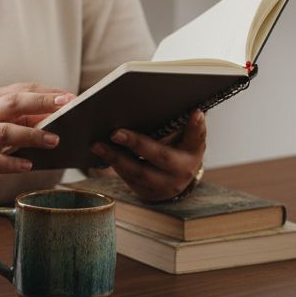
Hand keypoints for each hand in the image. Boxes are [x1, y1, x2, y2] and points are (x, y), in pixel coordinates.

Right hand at [0, 83, 75, 185]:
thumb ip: (16, 116)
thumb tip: (50, 117)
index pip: (20, 90)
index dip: (45, 92)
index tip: (69, 96)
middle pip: (14, 103)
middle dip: (41, 103)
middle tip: (66, 106)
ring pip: (6, 131)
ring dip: (32, 135)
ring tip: (54, 140)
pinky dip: (12, 162)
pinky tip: (28, 165)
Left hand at [90, 109, 206, 201]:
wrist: (175, 178)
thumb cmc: (176, 146)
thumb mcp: (183, 135)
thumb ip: (179, 121)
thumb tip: (175, 103)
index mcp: (194, 150)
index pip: (198, 136)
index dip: (197, 126)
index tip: (195, 112)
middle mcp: (183, 170)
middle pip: (161, 156)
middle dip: (137, 143)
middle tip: (115, 133)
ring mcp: (166, 185)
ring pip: (139, 172)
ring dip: (116, 157)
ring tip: (97, 144)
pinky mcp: (149, 193)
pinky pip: (129, 180)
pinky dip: (115, 165)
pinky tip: (102, 153)